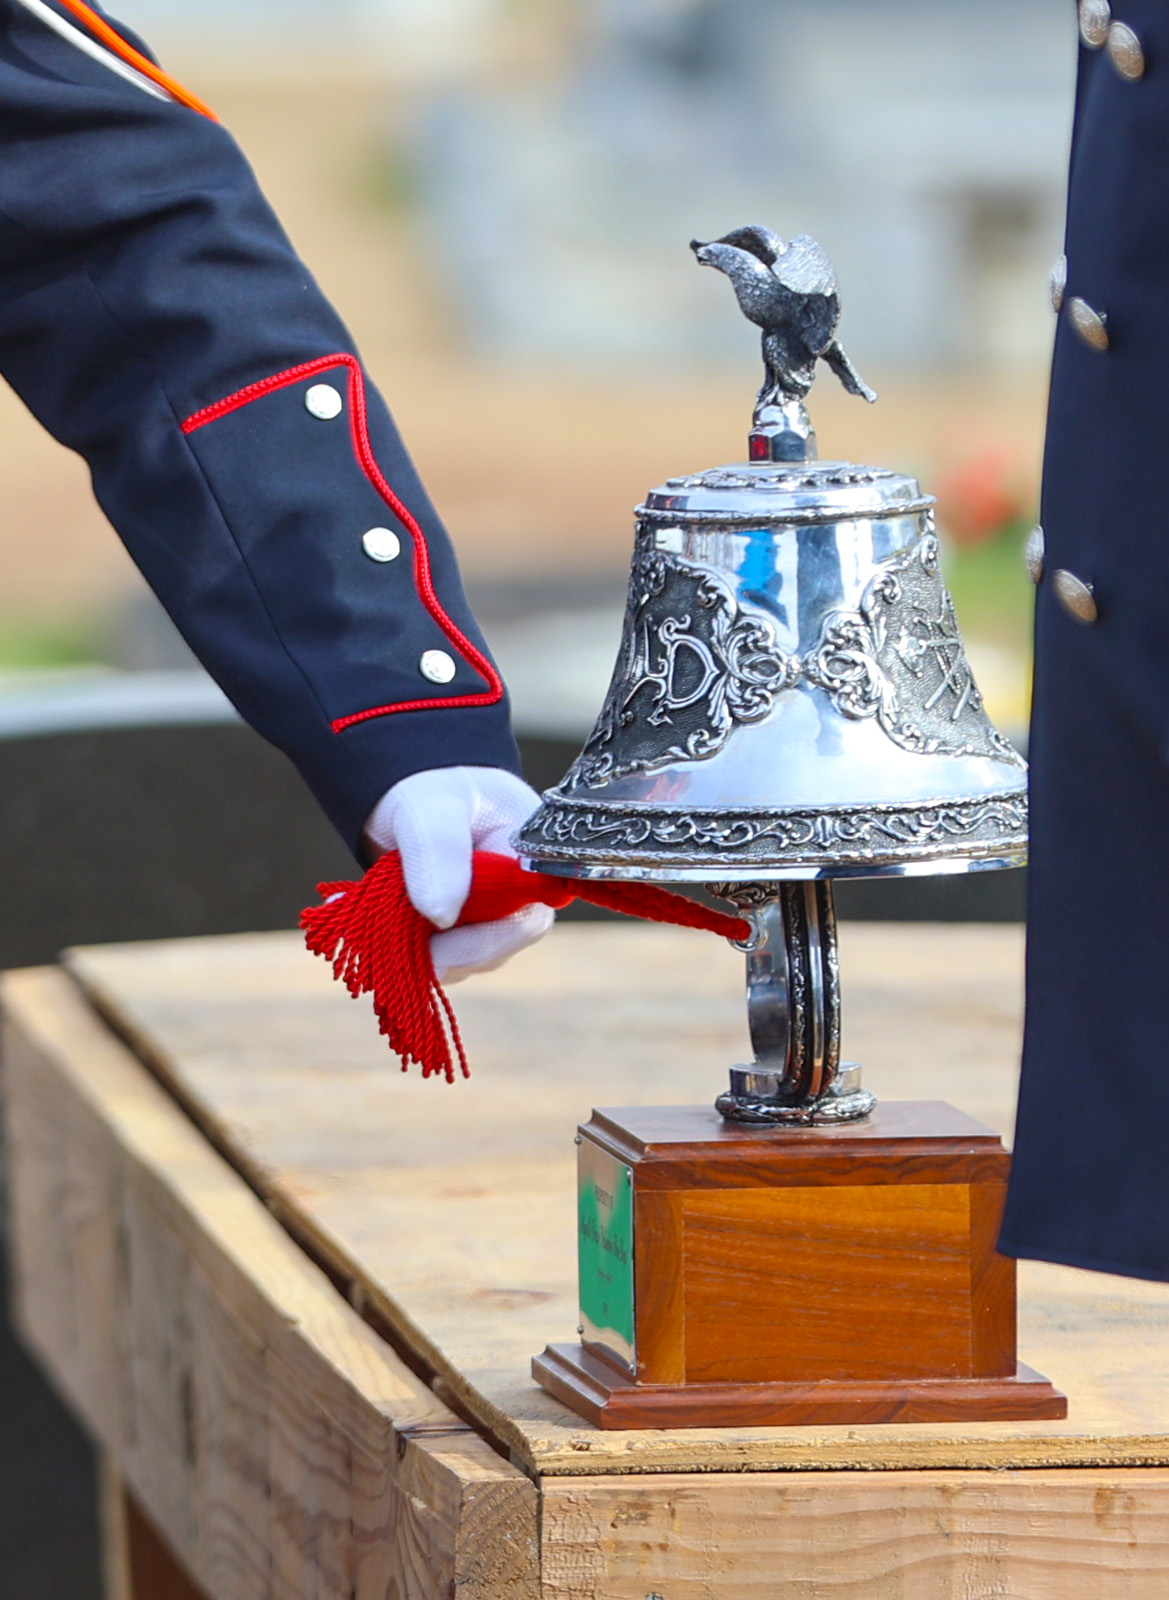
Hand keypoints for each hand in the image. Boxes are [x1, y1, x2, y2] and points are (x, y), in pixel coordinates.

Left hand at [363, 767, 553, 982]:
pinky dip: (402, 943)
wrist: (407, 788)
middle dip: (441, 952)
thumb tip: (442, 917)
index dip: (483, 945)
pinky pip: (438, 951)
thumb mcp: (431, 808)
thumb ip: (439, 852)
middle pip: (494, 947)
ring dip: (414, 949)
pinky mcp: (462, 925)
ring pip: (461, 956)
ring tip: (367, 922)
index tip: (434, 952)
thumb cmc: (430, 786)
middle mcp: (519, 893)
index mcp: (530, 860)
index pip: (524, 921)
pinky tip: (367, 922)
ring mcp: (491, 913)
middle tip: (385, 945)